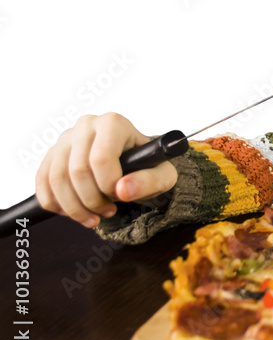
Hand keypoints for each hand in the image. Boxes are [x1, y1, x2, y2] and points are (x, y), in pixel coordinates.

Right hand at [35, 113, 178, 227]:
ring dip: (74, 207)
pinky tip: (73, 212)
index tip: (120, 195)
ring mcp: (65, 139)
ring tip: (94, 216)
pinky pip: (43, 182)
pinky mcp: (51, 154)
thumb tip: (122, 190)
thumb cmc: (148, 167)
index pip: (101, 159)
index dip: (109, 186)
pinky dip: (55, 204)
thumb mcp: (162, 175)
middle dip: (92, 200)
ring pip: (56, 179)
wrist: (134, 166)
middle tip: (108, 210)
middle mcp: (86, 125)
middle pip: (77, 171)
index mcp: (114, 123)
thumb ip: (149, 181)